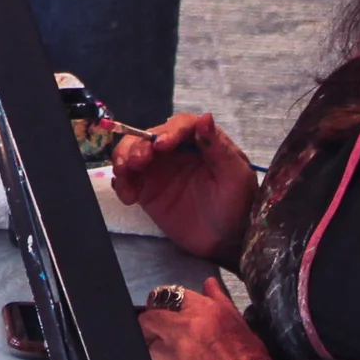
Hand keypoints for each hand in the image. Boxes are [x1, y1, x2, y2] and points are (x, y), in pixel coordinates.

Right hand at [111, 112, 257, 264]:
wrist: (225, 241)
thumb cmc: (238, 206)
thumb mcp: (236, 177)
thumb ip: (220, 148)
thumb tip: (205, 117)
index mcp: (201, 141)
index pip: (181, 125)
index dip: (168, 131)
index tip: (161, 145)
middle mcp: (176, 149)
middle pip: (149, 136)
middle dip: (138, 145)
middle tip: (135, 163)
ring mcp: (158, 168)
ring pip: (132, 152)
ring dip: (123, 159)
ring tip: (123, 175)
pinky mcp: (146, 188)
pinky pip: (127, 178)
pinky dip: (121, 183)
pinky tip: (128, 196)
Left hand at [139, 276, 270, 359]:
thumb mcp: (240, 326)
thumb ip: (219, 301)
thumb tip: (208, 283)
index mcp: (203, 311)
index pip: (165, 297)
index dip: (163, 309)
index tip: (165, 319)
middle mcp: (183, 328)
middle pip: (147, 320)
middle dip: (151, 331)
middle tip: (162, 344)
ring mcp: (170, 353)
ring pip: (145, 348)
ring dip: (154, 357)